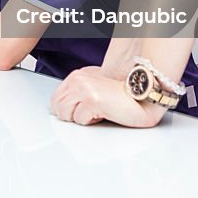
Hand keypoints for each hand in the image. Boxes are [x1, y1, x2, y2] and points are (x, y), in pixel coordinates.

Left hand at [50, 66, 164, 127]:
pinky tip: (104, 114)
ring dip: (81, 119)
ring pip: (65, 115)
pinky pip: (80, 120)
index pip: (55, 98)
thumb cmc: (121, 96)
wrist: (142, 97)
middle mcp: (78, 79)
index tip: (79, 111)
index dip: (66, 110)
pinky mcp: (92, 100)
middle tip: (91, 112)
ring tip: (98, 112)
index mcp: (77, 76)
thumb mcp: (94, 88)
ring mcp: (84, 89)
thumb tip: (60, 109)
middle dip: (72, 115)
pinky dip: (92, 122)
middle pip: (57, 107)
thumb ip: (77, 94)